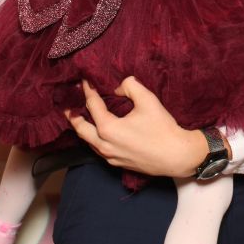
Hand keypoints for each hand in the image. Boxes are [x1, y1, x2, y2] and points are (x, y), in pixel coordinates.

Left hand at [65, 77, 209, 177]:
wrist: (176, 156)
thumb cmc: (162, 128)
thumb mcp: (148, 100)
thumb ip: (130, 86)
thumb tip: (119, 86)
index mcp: (108, 128)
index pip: (92, 105)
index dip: (88, 90)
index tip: (84, 80)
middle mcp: (104, 144)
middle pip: (80, 129)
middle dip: (72, 116)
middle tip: (67, 106)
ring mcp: (110, 156)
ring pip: (88, 142)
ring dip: (82, 129)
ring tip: (81, 119)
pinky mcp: (118, 163)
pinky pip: (99, 150)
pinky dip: (93, 139)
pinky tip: (100, 134)